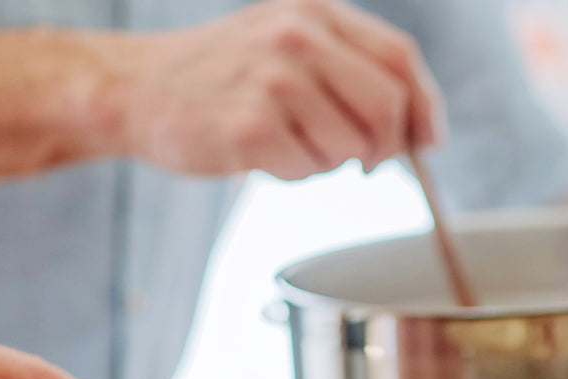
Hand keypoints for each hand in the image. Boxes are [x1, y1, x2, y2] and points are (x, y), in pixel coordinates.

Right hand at [111, 0, 446, 179]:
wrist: (139, 88)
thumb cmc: (221, 76)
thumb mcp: (286, 42)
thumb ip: (349, 68)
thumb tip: (416, 128)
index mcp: (315, 11)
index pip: (399, 57)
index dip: (424, 105)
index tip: (429, 139)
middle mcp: (297, 36)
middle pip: (386, 105)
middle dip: (385, 147)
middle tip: (365, 163)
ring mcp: (273, 78)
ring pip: (350, 146)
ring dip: (329, 161)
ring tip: (290, 143)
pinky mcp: (250, 124)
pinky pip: (308, 169)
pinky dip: (295, 174)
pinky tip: (264, 154)